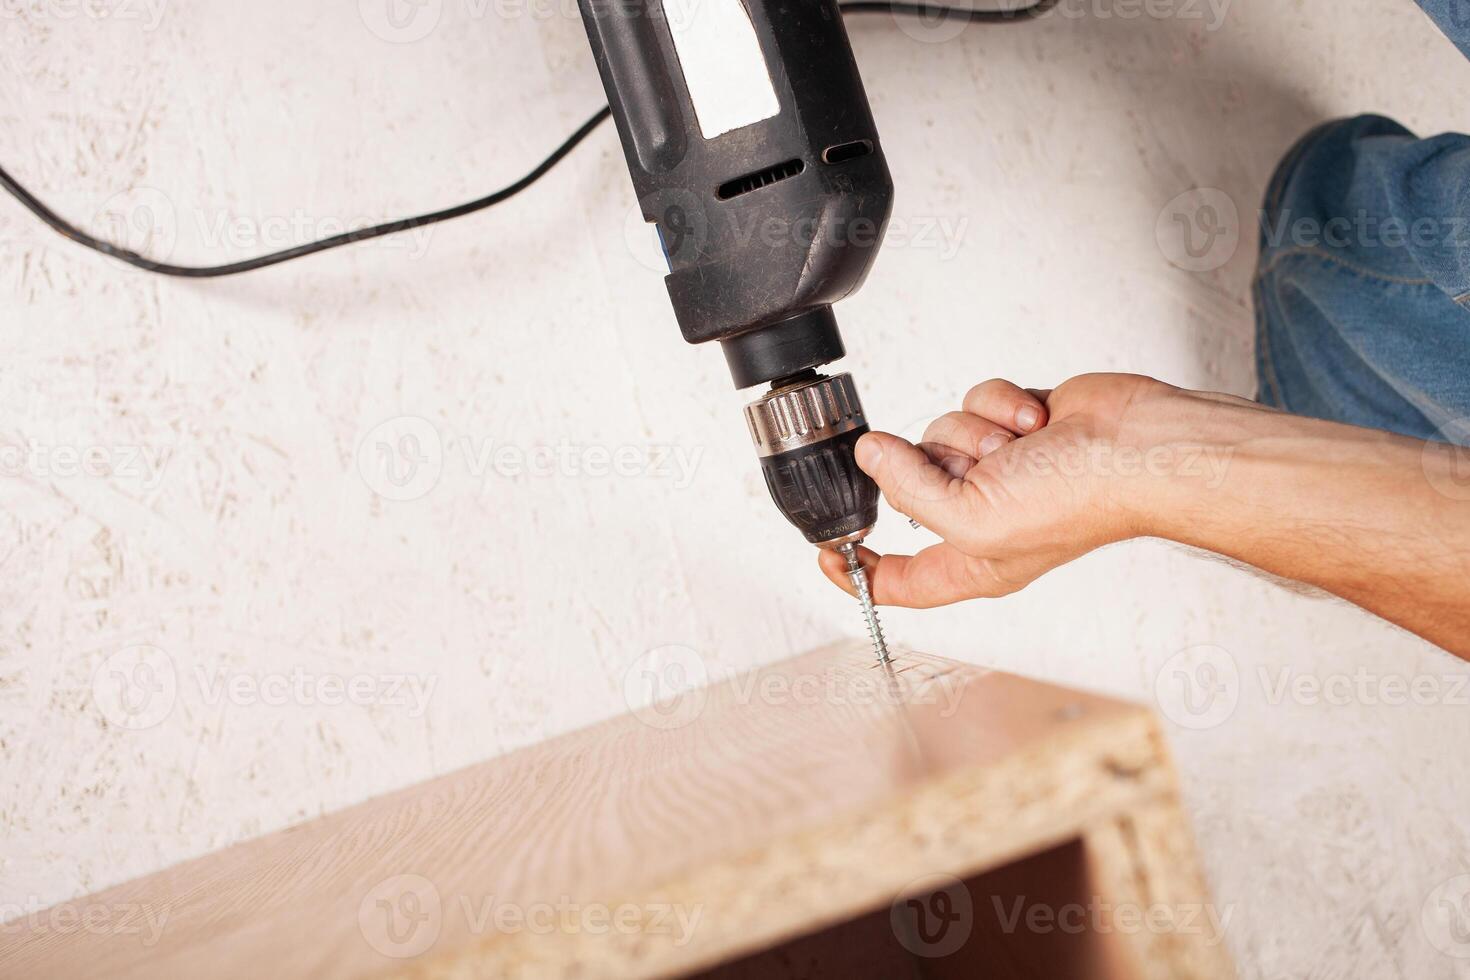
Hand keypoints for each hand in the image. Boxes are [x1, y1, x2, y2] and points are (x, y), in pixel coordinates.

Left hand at [818, 373, 1180, 606]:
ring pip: (940, 432)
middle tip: (982, 468)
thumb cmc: (1080, 500)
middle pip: (910, 484)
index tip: (828, 553)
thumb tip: (869, 455)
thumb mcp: (974, 517)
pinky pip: (975, 402)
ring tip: (1021, 445)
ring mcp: (999, 468)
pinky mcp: (1013, 425)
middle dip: (940, 465)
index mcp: (973, 563)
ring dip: (978, 432)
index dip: (858, 570)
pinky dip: (1003, 406)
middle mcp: (982, 517)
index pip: (899, 580)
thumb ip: (909, 488)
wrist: (1137, 446)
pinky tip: (1036, 420)